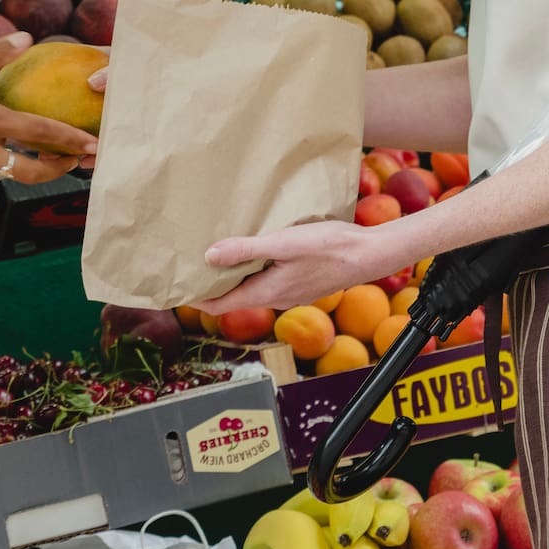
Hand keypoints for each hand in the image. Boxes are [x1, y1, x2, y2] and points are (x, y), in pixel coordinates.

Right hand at [0, 33, 97, 182]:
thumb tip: (25, 38)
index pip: (40, 132)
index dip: (71, 140)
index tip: (93, 144)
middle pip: (31, 169)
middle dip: (59, 168)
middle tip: (79, 162)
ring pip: (9, 168)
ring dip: (33, 164)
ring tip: (52, 156)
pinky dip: (3, 157)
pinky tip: (4, 143)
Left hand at [195, 219, 408, 313]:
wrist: (370, 255)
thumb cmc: (330, 248)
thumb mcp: (283, 243)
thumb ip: (246, 250)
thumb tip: (210, 257)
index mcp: (267, 292)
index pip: (221, 305)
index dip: (197, 299)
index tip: (178, 289)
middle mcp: (277, 298)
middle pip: (235, 298)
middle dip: (213, 286)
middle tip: (193, 266)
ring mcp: (291, 293)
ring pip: (253, 289)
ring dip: (235, 277)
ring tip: (220, 255)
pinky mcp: (303, 283)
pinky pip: (270, 281)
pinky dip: (255, 271)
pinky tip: (258, 252)